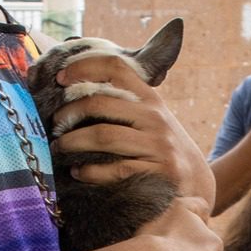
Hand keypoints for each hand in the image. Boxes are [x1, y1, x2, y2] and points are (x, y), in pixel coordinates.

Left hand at [52, 54, 215, 201]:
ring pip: (103, 136)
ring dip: (72, 142)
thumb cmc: (161, 147)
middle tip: (54, 124)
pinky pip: (114, 169)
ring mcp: (157, 145)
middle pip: (100, 104)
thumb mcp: (151, 118)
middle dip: (69, 113)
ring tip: (59, 147)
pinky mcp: (156, 173)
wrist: (195, 182)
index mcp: (150, 99)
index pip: (116, 68)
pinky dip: (89, 171)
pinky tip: (78, 172)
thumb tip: (74, 89)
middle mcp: (154, 117)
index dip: (84, 67)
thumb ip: (125, 103)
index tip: (60, 78)